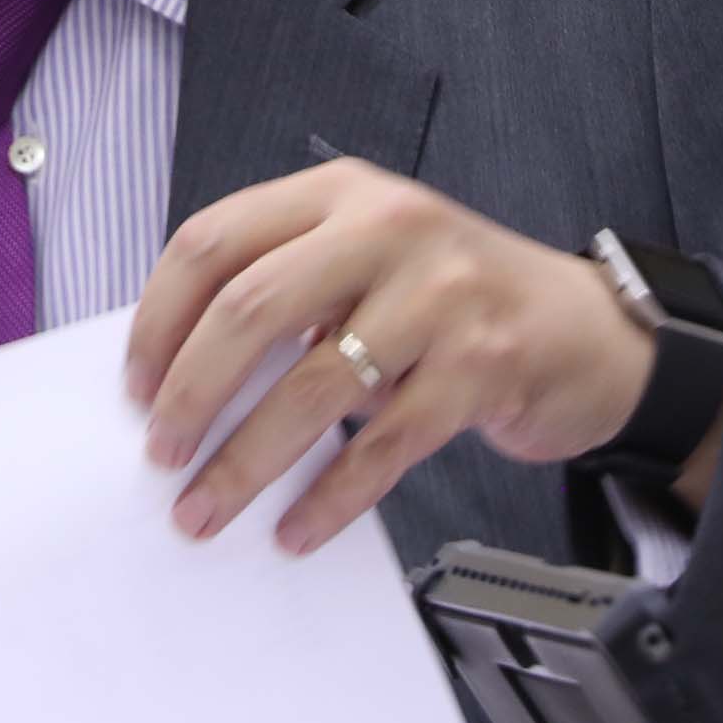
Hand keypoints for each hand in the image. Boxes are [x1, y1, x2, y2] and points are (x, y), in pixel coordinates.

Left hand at [126, 160, 664, 553]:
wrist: (587, 331)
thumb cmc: (453, 300)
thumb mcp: (365, 260)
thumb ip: (285, 289)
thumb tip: (174, 375)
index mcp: (340, 194)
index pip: (214, 240)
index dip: (159, 319)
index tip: (135, 386)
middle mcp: (388, 228)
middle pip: (249, 308)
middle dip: (190, 393)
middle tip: (162, 452)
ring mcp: (441, 294)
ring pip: (310, 386)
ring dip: (245, 461)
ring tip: (208, 507)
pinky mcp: (482, 365)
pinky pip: (382, 445)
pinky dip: (330, 497)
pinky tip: (297, 527)